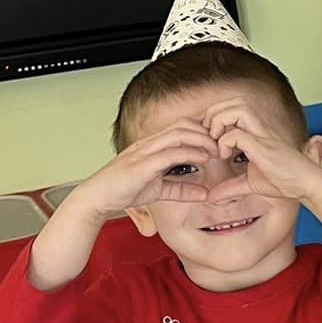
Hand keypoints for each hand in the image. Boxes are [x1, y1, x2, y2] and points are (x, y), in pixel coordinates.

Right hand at [64, 122, 221, 221]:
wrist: (97, 199)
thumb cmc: (123, 191)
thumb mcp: (159, 190)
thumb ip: (181, 190)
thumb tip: (204, 194)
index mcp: (153, 145)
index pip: (183, 127)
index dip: (204, 131)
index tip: (221, 143)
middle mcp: (149, 143)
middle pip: (185, 124)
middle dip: (208, 131)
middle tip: (224, 144)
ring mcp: (145, 151)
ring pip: (180, 134)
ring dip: (203, 140)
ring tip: (219, 150)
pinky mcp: (142, 164)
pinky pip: (171, 152)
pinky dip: (191, 153)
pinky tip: (205, 158)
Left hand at [202, 98, 321, 203]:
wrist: (305, 185)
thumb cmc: (285, 181)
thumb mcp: (250, 184)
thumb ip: (230, 187)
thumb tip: (212, 197)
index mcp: (255, 134)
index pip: (232, 110)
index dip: (215, 119)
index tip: (209, 141)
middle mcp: (259, 129)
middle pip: (232, 102)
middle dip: (213, 115)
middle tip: (208, 136)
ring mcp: (261, 135)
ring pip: (236, 109)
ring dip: (219, 122)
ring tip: (216, 141)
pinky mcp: (262, 146)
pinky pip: (237, 134)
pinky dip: (224, 142)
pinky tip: (225, 155)